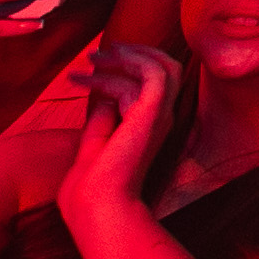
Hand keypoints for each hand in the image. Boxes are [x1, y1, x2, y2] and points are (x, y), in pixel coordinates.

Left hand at [59, 42, 186, 231]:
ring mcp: (159, 117)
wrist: (95, 207)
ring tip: (91, 59)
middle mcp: (161, 119)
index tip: (94, 65)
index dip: (130, 65)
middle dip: (135, 52)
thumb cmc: (90, 188)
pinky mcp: (152, 115)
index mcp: (151, 127)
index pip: (156, 82)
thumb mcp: (94, 144)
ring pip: (161, 66)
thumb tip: (102, 96)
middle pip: (168, 67)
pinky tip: (91, 73)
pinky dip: (122, 67)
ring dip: (125, 56)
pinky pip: (152, 74)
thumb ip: (101, 120)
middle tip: (98, 53)